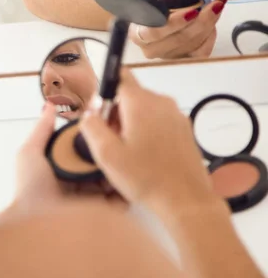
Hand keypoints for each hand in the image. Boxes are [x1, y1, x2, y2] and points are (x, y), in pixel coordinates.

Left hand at [14, 103, 123, 208]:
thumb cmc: (31, 188)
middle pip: (103, 163)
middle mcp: (81, 186)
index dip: (96, 137)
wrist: (38, 222)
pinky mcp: (107, 215)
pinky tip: (132, 171)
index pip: (85, 150)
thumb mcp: (30, 154)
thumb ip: (42, 130)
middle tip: (124, 135)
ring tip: (130, 150)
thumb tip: (51, 106)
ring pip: (115, 179)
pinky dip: (129, 186)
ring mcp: (95, 201)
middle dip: (113, 150)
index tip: (109, 122)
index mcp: (64, 172)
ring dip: (121, 166)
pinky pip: (123, 198)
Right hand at [80, 69, 215, 215]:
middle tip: (112, 142)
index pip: (119, 76)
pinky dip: (148, 130)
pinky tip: (146, 156)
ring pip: (145, 108)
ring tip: (129, 153)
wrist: (186, 201)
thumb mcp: (107, 155)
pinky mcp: (185, 128)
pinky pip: (159, 119)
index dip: (104, 91)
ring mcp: (176, 114)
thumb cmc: (144, 177)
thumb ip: (91, 126)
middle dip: (116, 112)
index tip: (100, 115)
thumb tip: (90, 111)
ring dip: (132, 122)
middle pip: (130, 94)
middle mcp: (161, 101)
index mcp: (141, 102)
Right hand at [129, 0, 223, 59]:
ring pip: (192, 45)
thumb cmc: (152, 8)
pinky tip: (212, 24)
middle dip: (200, 22)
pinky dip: (210, 37)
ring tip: (216, 8)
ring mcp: (168, 56)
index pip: (155, 33)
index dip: (174, 23)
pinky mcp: (183, 60)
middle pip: (179, 40)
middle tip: (214, 5)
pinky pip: (201, 52)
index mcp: (138, 34)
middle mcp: (152, 49)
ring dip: (208, 26)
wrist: (158, 19)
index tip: (191, 11)